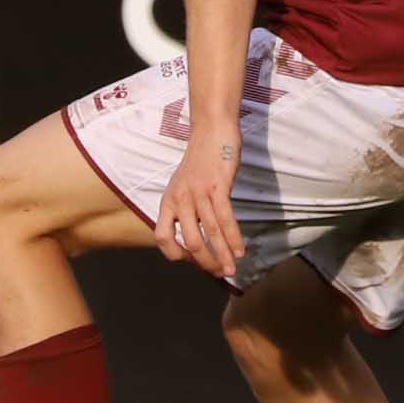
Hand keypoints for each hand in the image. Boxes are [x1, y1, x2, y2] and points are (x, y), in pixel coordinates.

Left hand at [157, 132, 242, 281]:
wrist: (212, 129)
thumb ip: (187, 208)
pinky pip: (225, 218)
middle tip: (219, 273)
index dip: (176, 254)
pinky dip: (233, 238)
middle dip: (206, 263)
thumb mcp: (184, 185)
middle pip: (190, 242)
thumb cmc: (202, 160)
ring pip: (210, 233)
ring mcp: (198, 192)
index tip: (193, 261)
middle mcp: (180, 199)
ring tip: (232, 271)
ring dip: (222, 255)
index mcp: (168, 200)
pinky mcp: (217, 185)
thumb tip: (198, 235)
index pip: (163, 237)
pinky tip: (240, 251)